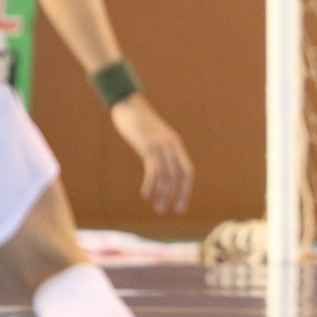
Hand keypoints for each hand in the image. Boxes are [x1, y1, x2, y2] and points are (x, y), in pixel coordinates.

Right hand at [111, 94, 193, 213]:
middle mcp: (171, 146)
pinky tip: (146, 195)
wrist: (129, 104)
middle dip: (176, 195)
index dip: (184, 190)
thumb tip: (156, 165)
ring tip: (158, 209)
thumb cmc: (138, 122)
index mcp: (175, 145)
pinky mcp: (148, 145)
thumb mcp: (151, 137)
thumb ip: (156, 151)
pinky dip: (151, 184)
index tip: (179, 206)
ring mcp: (161, 145)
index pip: (187, 171)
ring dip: (163, 194)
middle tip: (168, 211)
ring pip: (167, 174)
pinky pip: (153, 168)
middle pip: (180, 175)